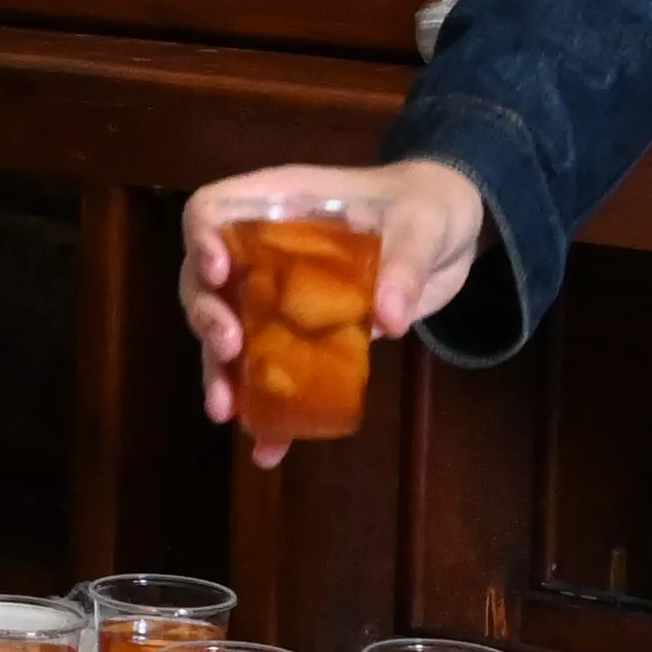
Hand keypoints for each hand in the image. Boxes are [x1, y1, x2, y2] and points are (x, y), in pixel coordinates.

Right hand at [177, 158, 488, 465]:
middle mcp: (263, 249)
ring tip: (225, 410)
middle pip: (203, 279)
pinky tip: (269, 447)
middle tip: (229, 348)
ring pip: (226, 333)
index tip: (222, 273)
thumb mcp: (423, 225)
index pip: (212, 210)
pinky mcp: (301, 336)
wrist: (449, 238)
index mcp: (280, 204)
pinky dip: (267, 412)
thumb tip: (389, 320)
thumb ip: (405, 265)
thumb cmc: (427, 207)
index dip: (202, 240)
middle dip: (207, 317)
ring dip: (219, 372)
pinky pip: (272, 373)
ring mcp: (277, 295)